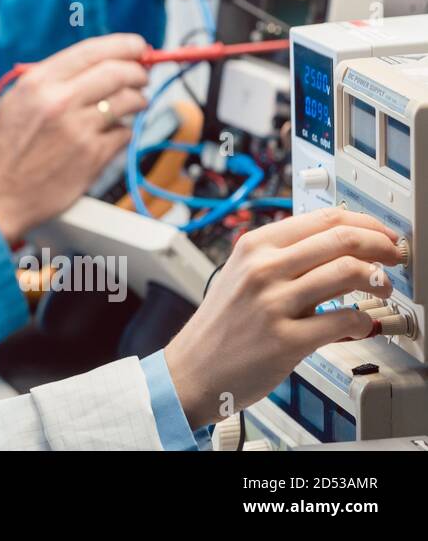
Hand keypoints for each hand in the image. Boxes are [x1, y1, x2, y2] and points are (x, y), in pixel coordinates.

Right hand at [0, 33, 149, 242]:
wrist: (0, 194)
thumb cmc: (9, 148)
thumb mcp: (18, 100)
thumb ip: (53, 79)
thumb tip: (99, 62)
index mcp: (38, 83)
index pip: (92, 51)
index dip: (123, 45)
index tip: (138, 46)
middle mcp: (59, 101)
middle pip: (118, 72)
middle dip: (138, 71)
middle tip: (142, 76)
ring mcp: (79, 129)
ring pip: (129, 101)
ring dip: (138, 100)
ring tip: (133, 104)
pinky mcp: (93, 156)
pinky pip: (125, 133)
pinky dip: (124, 131)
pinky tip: (111, 134)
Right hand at [164, 208, 400, 428]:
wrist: (193, 368)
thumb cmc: (223, 324)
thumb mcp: (243, 276)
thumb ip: (286, 259)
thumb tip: (343, 248)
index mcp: (253, 246)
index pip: (323, 218)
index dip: (365, 223)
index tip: (380, 233)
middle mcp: (263, 269)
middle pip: (341, 239)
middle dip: (381, 246)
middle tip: (393, 257)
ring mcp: (273, 304)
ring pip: (348, 273)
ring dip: (379, 280)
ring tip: (382, 289)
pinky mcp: (286, 340)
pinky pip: (344, 321)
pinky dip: (363, 322)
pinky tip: (359, 325)